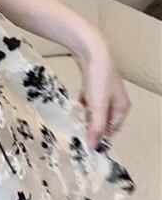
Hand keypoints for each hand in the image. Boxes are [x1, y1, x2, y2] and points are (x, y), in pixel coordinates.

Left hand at [73, 31, 131, 149]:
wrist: (92, 52)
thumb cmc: (99, 79)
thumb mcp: (97, 106)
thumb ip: (95, 127)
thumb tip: (93, 147)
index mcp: (122, 108)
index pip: (111, 130)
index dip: (99, 137)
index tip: (85, 144)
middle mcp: (117, 101)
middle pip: (103, 121)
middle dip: (91, 126)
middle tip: (78, 132)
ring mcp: (105, 92)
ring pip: (95, 111)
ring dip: (86, 116)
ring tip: (76, 119)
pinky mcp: (95, 85)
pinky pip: (89, 101)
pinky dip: (83, 104)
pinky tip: (76, 104)